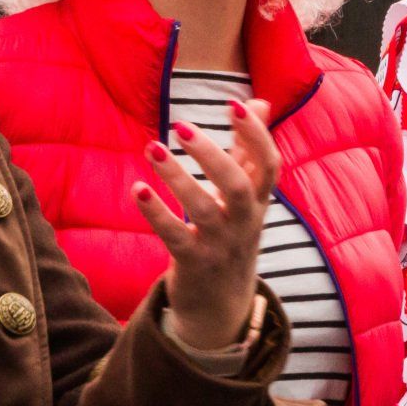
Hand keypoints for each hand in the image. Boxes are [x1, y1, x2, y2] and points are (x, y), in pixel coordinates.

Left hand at [132, 98, 278, 350]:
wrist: (222, 304)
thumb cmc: (232, 234)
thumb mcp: (247, 195)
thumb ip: (250, 149)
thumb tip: (260, 101)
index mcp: (259, 200)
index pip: (269, 164)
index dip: (257, 134)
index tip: (235, 105)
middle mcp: (244, 221)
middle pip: (237, 184)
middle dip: (211, 154)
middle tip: (181, 126)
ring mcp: (220, 244)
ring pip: (203, 208)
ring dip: (176, 176)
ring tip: (151, 147)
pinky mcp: (193, 263)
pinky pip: (174, 236)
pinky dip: (155, 212)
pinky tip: (138, 189)